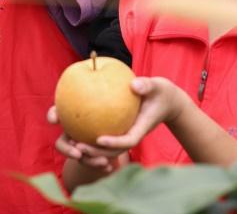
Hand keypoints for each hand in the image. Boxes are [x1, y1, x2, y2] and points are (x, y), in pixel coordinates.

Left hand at [47, 76, 187, 166]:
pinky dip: (90, 137)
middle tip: (77, 146)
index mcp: (141, 128)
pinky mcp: (120, 130)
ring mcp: (125, 134)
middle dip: (96, 153)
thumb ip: (147, 85)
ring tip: (70, 143)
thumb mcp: (157, 86)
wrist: (166, 101)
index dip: (114, 143)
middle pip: (114, 151)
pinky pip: (104, 136)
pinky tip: (74, 130)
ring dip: (90, 150)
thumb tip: (133, 84)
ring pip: (107, 148)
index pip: (129, 141)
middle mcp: (132, 134)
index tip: (99, 139)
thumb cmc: (161, 92)